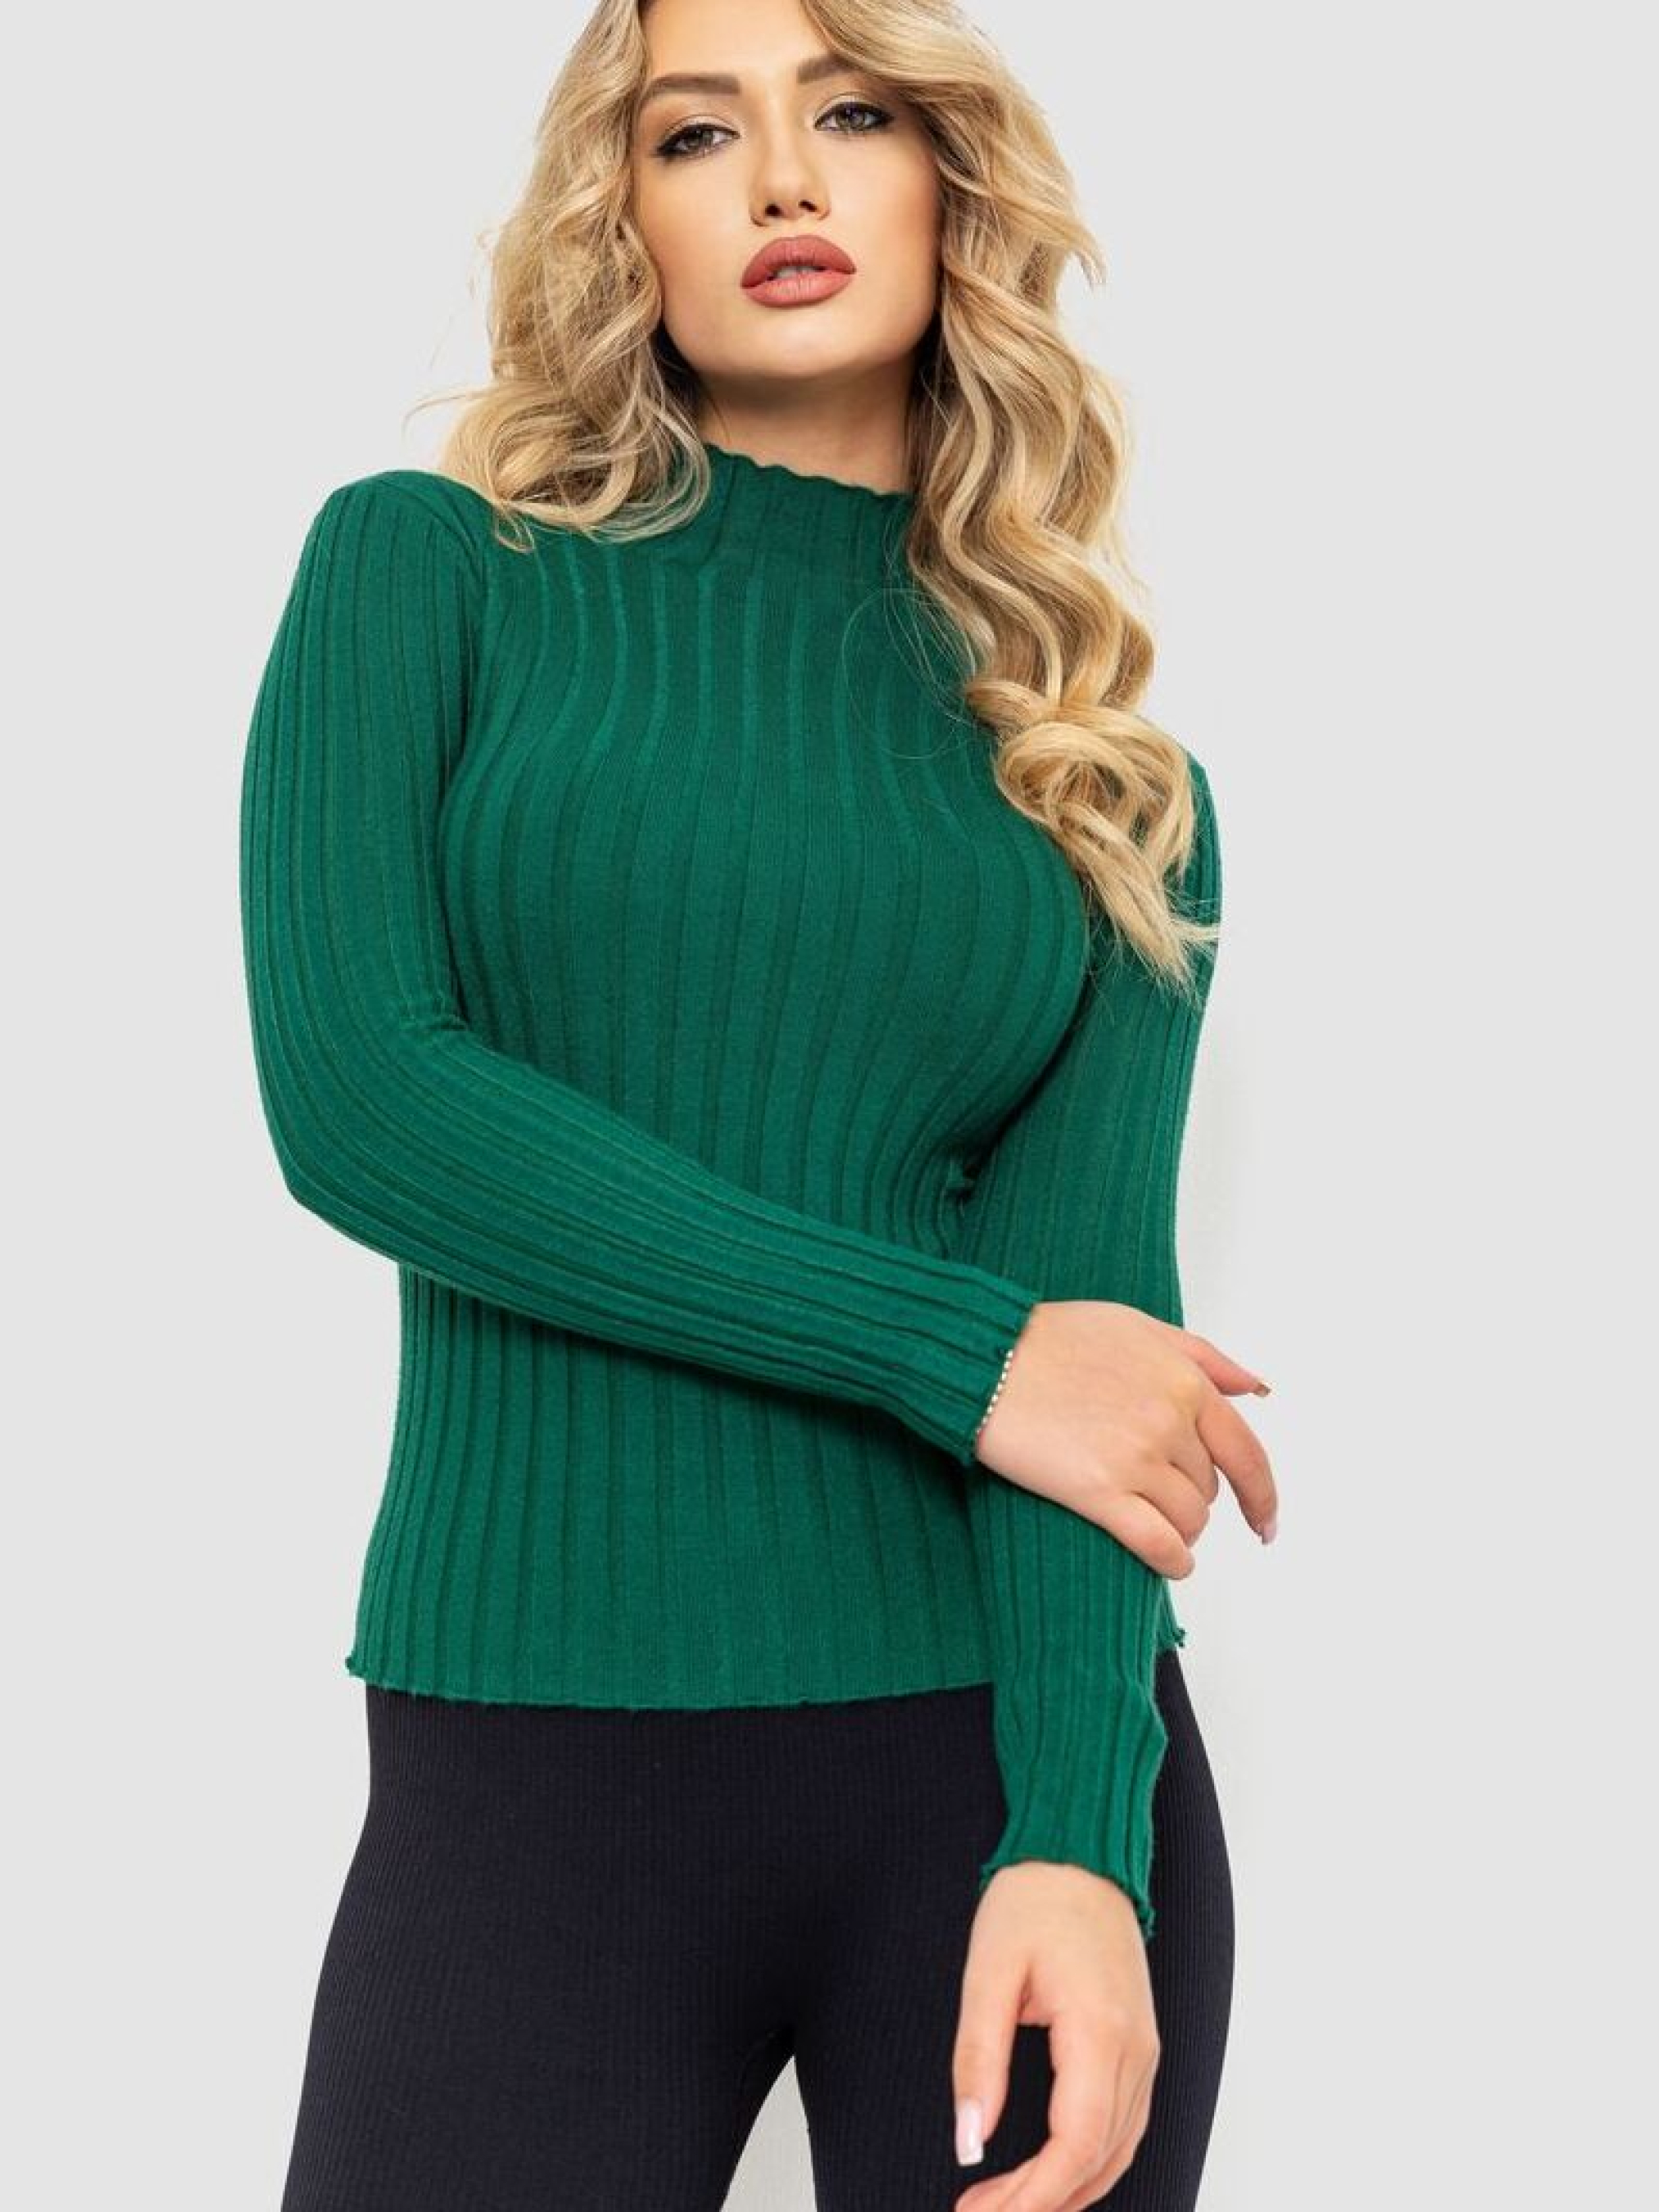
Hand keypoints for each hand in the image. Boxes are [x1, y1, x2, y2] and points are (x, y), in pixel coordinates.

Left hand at [952, 1862, 1157, 2209]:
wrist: (1080, 1852)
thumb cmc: (1033, 1899)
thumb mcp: (988, 1972)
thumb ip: (978, 2059)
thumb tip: (969, 2139)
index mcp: (1100, 2032)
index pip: (1075, 2147)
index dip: (1030, 2196)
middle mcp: (1136, 2050)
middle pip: (1099, 2160)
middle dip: (1040, 2202)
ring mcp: (1145, 2049)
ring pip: (1119, 2151)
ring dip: (1067, 2190)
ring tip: (1006, 2204)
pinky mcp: (1140, 2045)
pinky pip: (1126, 2125)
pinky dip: (1091, 2162)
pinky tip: (1052, 2174)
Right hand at [974, 1300, 1276, 1575]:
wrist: (986, 1357)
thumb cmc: (1054, 1336)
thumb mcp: (1138, 1325)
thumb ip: (1203, 1356)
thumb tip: (1256, 1389)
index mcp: (1185, 1382)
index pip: (1246, 1453)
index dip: (1261, 1495)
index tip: (1264, 1521)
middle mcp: (1169, 1422)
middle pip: (1207, 1487)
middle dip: (1191, 1496)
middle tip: (1161, 1496)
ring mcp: (1137, 1458)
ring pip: (1187, 1519)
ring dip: (1179, 1529)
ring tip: (1156, 1525)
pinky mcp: (1099, 1492)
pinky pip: (1158, 1543)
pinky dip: (1172, 1561)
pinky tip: (1170, 1563)